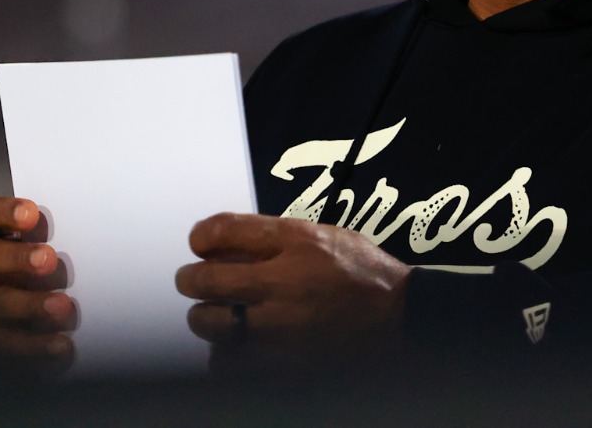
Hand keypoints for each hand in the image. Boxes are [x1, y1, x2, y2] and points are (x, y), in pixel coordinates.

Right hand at [0, 197, 76, 379]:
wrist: (12, 332)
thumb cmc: (38, 280)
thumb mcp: (42, 256)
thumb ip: (53, 241)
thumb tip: (97, 224)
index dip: (4, 212)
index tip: (30, 214)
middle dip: (19, 258)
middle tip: (48, 259)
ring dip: (31, 304)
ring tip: (63, 306)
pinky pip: (9, 343)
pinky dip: (37, 344)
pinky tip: (62, 344)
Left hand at [176, 213, 410, 359]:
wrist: (401, 318)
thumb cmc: (366, 275)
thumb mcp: (328, 235)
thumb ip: (279, 236)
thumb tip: (228, 241)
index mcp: (298, 242)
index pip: (226, 230)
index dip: (201, 235)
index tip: (200, 242)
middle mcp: (286, 282)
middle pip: (207, 279)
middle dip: (190, 278)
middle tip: (191, 280)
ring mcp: (283, 325)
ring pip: (211, 323)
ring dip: (205, 317)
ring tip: (211, 315)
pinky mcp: (284, 361)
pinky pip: (229, 362)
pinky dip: (224, 354)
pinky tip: (233, 346)